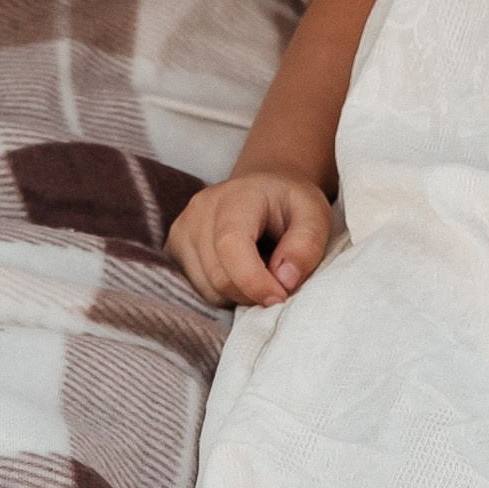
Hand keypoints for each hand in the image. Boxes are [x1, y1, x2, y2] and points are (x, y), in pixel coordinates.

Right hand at [166, 168, 334, 307]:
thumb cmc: (291, 205)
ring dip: (239, 294)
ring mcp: (182, 229)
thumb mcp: (315, 217)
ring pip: (207, 290)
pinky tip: (238, 272)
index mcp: (237, 196)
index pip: (231, 246)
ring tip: (258, 269)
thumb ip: (306, 245)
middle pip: (219, 276)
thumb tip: (284, 280)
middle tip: (278, 282)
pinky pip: (197, 291)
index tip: (281, 296)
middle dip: (253, 292)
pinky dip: (223, 293)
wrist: (264, 191)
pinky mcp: (173, 249)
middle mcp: (200, 210)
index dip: (255, 281)